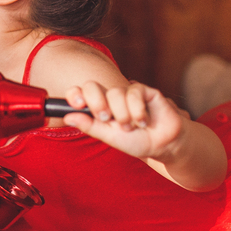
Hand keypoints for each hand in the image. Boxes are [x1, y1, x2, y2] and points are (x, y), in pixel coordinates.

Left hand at [61, 81, 186, 160]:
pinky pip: (134, 93)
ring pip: (114, 93)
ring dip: (123, 115)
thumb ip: (89, 126)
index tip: (77, 104)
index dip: (75, 94)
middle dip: (97, 103)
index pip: (80, 92)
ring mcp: (126, 92)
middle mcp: (109, 97)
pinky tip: (144, 120)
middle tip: (106, 118)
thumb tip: (67, 117)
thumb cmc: (135, 141)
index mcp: (98, 107)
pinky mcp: (144, 90)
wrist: (163, 144)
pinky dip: (137, 110)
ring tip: (132, 126)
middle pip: (92, 86)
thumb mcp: (109, 137)